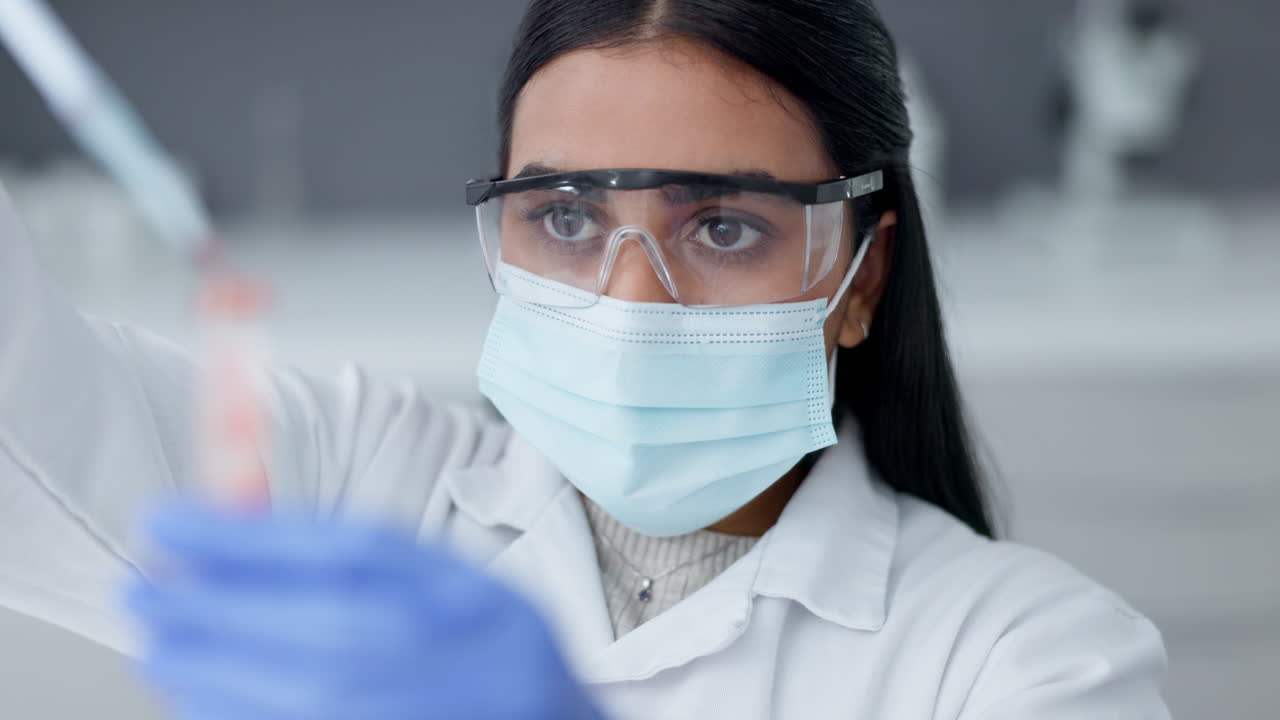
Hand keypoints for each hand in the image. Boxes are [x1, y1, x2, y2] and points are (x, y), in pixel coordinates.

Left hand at [123, 500, 605, 719]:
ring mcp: (418, 714)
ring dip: (212, 669)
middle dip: (214, 609)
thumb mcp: (446, 575)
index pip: (346, 553)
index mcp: (463, 596)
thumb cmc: (490, 647)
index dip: (248, 534)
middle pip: (317, 627)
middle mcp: (448, 659)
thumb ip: (363, 551)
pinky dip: (235, 716)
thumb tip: (253, 522)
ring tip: (159, 642)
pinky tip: (200, 695)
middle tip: (142, 589)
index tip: (168, 517)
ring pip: (302, 697)